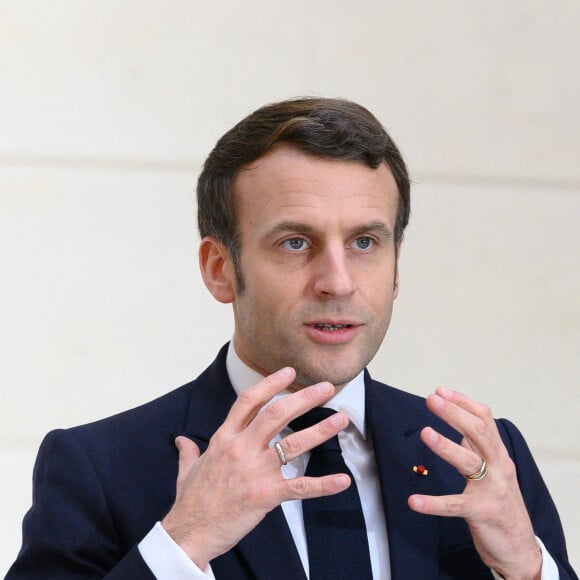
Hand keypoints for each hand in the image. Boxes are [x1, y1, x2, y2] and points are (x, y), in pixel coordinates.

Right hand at [161, 367, 349, 568]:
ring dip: (320, 430)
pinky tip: (342, 480)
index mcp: (224, 439)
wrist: (189, 534)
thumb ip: (189, 452)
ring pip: (293, 444)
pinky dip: (324, 484)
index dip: (271, 384)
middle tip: (327, 388)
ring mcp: (255, 471)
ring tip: (340, 419)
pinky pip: (300, 487)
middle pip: (276, 414)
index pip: (249, 401)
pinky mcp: (266, 495)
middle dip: (304, 398)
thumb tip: (182, 441)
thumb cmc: (191, 502)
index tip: (289, 372)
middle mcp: (241, 449)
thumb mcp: (188, 470)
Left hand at [408, 388, 541, 579]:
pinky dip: (433, 503)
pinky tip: (414, 501)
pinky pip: (454, 506)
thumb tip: (460, 426)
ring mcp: (492, 490)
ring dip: (446, 447)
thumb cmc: (502, 505)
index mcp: (499, 455)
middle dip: (454, 414)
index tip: (440, 391)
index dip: (463, 402)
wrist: (521, 549)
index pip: (485, 420)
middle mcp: (499, 468)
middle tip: (431, 400)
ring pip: (469, 463)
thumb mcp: (495, 471)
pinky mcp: (482, 513)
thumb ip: (478, 449)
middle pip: (479, 433)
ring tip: (425, 433)